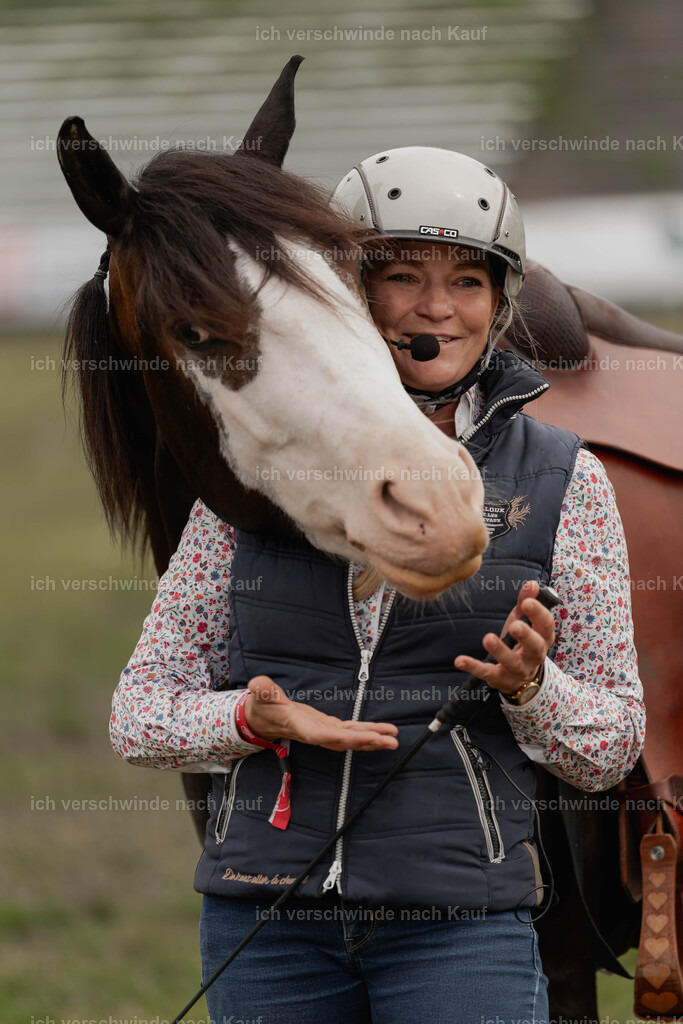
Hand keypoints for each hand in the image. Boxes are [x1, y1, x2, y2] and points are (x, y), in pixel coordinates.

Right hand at [242, 676, 398, 751]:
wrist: (264, 718)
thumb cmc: (264, 706)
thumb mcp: (261, 695)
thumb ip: (263, 691)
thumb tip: (258, 684)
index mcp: (301, 727)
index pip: (322, 734)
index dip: (341, 737)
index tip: (359, 738)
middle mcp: (316, 733)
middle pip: (344, 741)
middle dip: (366, 741)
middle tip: (389, 741)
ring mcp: (324, 732)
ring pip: (351, 739)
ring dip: (372, 739)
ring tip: (393, 739)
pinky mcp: (329, 727)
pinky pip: (351, 732)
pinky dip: (367, 732)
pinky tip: (382, 732)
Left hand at [453, 580, 555, 696]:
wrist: (521, 677)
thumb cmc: (522, 641)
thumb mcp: (524, 620)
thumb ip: (526, 602)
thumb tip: (531, 584)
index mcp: (543, 637)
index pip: (546, 625)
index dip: (539, 614)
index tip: (528, 602)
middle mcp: (534, 655)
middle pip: (534, 646)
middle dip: (525, 635)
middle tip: (514, 625)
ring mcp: (518, 669)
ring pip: (511, 662)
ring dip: (500, 651)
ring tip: (488, 638)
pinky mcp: (499, 679)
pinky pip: (486, 673)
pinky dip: (473, 667)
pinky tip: (459, 660)